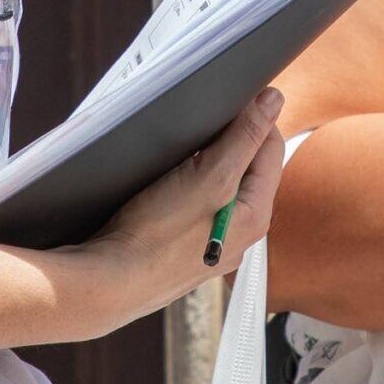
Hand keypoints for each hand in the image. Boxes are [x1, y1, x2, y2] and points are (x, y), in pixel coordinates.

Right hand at [76, 87, 285, 328]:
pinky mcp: (186, 249)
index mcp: (256, 215)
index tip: (229, 99)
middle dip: (231, 140)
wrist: (109, 284)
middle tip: (201, 125)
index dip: (254, 117)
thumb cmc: (157, 234)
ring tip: (183, 152)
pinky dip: (189, 185)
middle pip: (248, 167)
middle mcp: (241, 233)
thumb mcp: (210, 176)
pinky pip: (199, 205)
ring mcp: (214, 243)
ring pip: (222, 186)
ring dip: (209, 162)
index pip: (271, 148)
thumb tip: (274, 100)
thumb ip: (245, 137)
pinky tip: (168, 183)